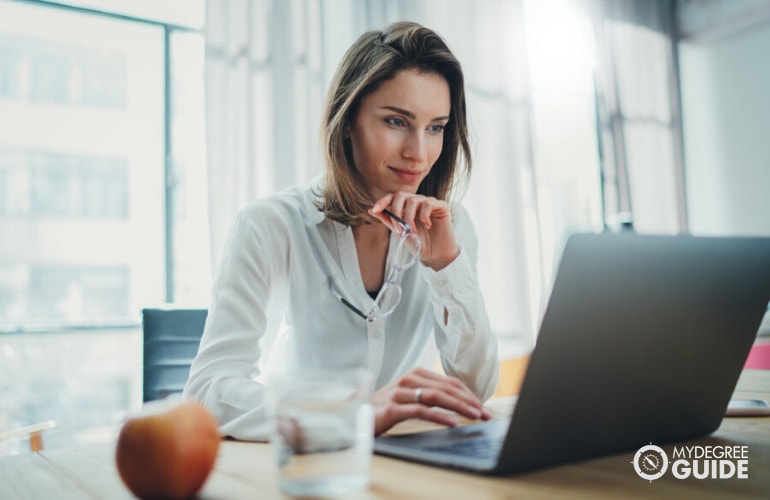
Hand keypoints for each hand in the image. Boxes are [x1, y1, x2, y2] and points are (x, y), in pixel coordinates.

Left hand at [369, 192, 459, 270]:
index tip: (374, 210)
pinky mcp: (441, 206)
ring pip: (413, 200)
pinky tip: (427, 226)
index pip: (392, 197)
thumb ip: (388, 220)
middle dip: (396, 211)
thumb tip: (371, 210)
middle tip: (399, 228)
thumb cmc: (419, 243)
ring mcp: (429, 202)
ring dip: (409, 217)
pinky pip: (428, 203)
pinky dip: (424, 216)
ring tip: (413, 231)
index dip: (382, 201)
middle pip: (401, 195)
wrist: (435, 255)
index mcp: (406, 207)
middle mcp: (417, 202)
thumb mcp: (400, 232)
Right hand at [370, 367, 491, 435]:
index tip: (483, 407)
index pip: (449, 382)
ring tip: (474, 416)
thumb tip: (457, 403)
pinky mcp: (392, 408)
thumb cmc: (384, 408)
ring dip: (459, 407)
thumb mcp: (408, 397)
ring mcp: (400, 393)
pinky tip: (452, 422)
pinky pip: (420, 410)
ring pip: (436, 396)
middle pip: (446, 388)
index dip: (468, 394)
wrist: (354, 415)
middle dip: (469, 401)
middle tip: (485, 413)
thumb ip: (428, 396)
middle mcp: (409, 380)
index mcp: (415, 375)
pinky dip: (439, 416)